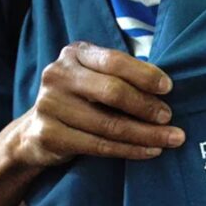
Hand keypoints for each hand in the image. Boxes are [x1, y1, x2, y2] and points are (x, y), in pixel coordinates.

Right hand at [12, 42, 184, 165]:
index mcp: (75, 54)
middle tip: (169, 117)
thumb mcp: (95, 77)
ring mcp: (49, 104)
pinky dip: (129, 150)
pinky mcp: (48, 134)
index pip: (114, 61)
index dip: (144, 75)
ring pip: (109, 124)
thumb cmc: (80, 99)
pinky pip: (98, 146)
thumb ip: (120, 76)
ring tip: (170, 139)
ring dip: (145, 134)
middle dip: (146, 106)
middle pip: (112, 92)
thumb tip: (165, 88)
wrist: (35, 131)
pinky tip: (150, 151)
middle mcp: (58, 75)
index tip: (168, 88)